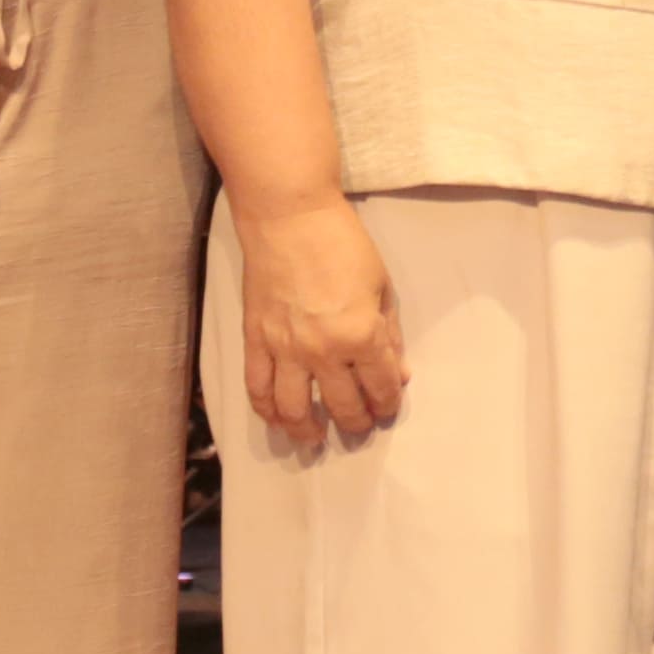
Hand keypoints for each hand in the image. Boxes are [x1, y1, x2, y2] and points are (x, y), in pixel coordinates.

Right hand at [236, 190, 405, 456]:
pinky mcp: (255, 340)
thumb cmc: (342, 244)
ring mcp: (285, 348)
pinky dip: (267, 411)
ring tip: (316, 436)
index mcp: (361, 334)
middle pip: (342, 405)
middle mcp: (323, 350)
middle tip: (359, 426)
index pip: (380, 386)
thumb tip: (398, 374)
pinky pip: (258, 388)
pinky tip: (278, 420)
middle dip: (356, 422)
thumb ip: (390, 335)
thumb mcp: (381, 286)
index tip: (387, 407)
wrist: (289, 217)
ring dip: (307, 430)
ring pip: (294, 409)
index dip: (387, 403)